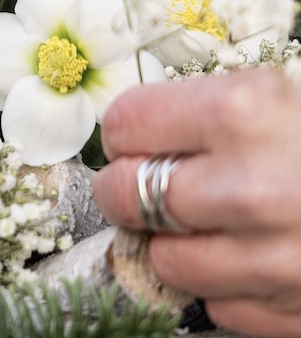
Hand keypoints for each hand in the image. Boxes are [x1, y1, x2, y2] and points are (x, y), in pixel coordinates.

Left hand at [93, 69, 300, 336]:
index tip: (141, 137)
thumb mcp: (293, 98)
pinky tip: (260, 260)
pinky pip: (221, 307)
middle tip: (151, 185)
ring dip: (178, 244)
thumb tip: (143, 132)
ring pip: (167, 260)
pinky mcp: (297, 312)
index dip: (130, 132)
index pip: (127, 125)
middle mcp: (250, 187)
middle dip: (132, 189)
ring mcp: (274, 259)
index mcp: (245, 112)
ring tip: (211, 225)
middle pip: (128, 196)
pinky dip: (230, 288)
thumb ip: (220, 112)